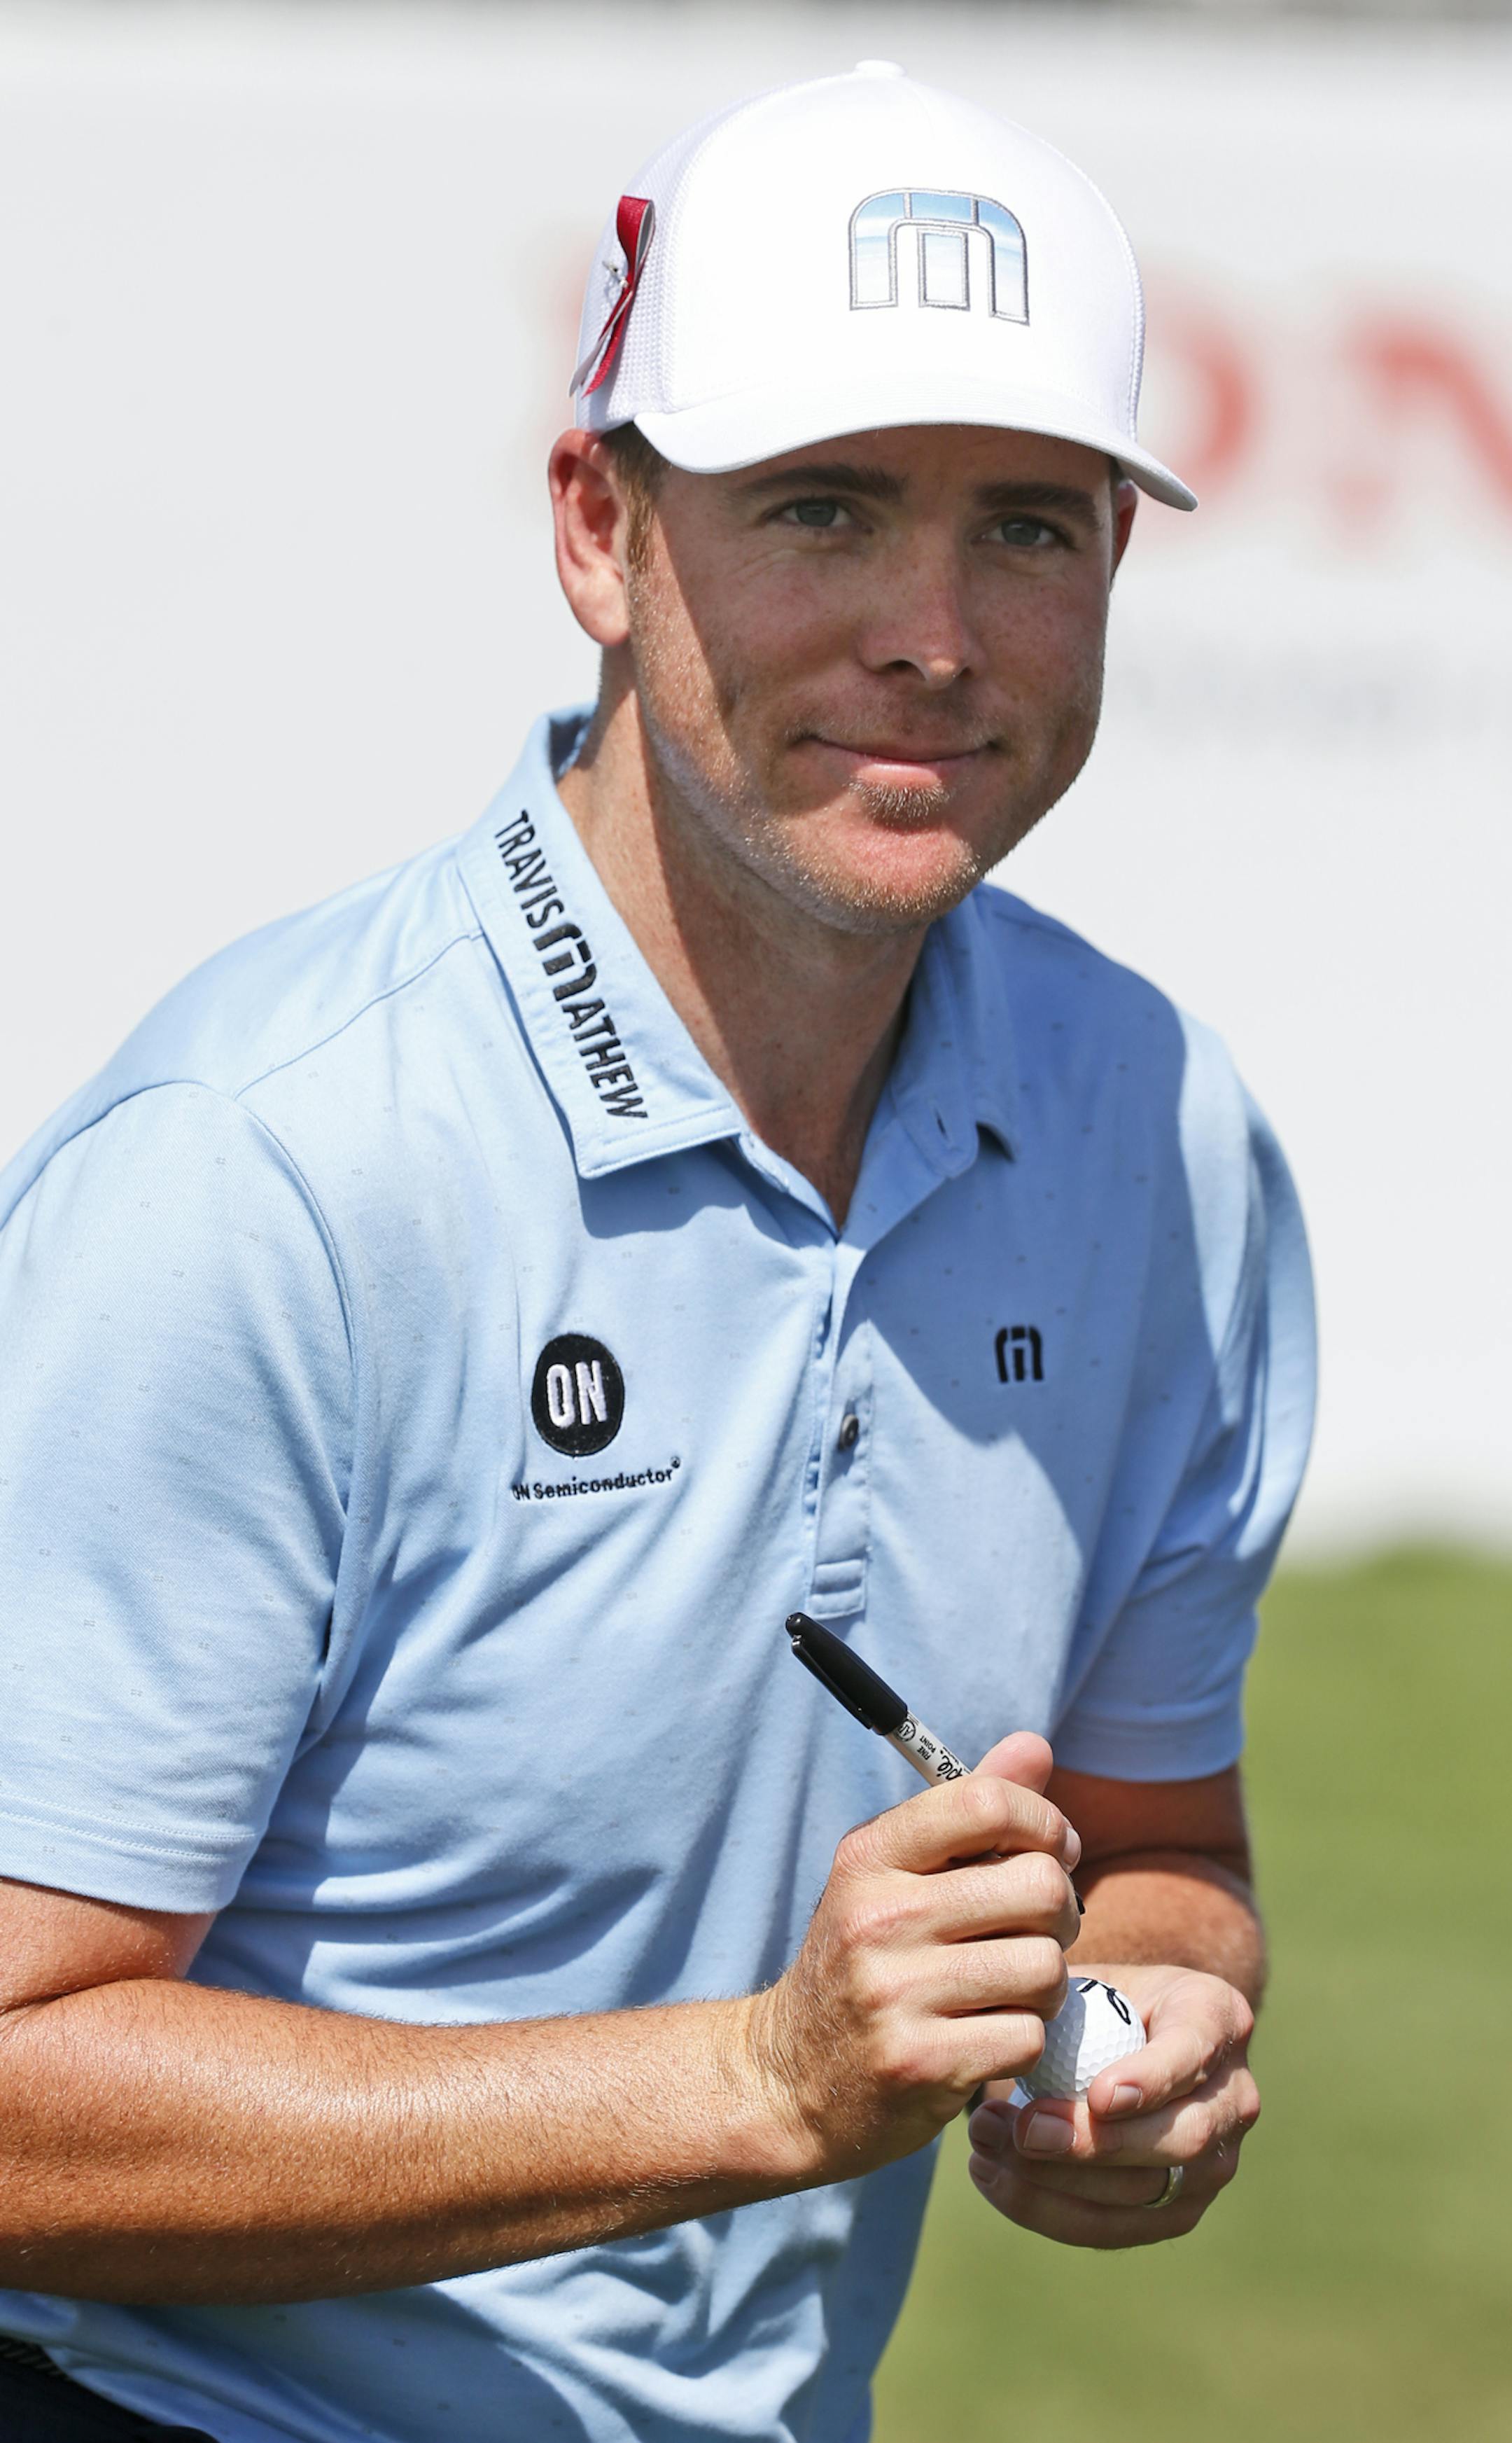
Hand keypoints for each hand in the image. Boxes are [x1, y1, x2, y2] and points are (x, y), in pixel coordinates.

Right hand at [747, 1735, 1082, 2183]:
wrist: (790, 2080)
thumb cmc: (864, 1960)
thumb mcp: (894, 1874)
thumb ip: (969, 1811)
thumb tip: (1037, 1744)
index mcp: (870, 1856)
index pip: (987, 1802)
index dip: (1045, 1822)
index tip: (1051, 1850)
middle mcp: (878, 1917)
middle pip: (1039, 1885)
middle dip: (1062, 1910)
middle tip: (1039, 1930)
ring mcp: (895, 1994)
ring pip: (1045, 1967)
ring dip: (1046, 1983)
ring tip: (1012, 1987)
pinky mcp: (920, 2063)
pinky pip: (1029, 2035)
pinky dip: (1025, 2038)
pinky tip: (989, 2036)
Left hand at [965, 1962, 1258, 2247]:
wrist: (1119, 2043)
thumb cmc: (1095, 2002)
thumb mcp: (1088, 1982)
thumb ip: (1062, 1999)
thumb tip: (1015, 2023)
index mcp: (1218, 2019)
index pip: (1195, 2052)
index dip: (1152, 2079)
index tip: (1098, 2095)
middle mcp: (1233, 2097)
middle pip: (1182, 2138)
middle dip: (1098, 2143)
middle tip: (1024, 2129)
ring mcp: (1213, 2163)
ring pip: (1147, 2194)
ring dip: (1057, 2179)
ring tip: (988, 2144)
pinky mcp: (1177, 2210)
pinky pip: (1115, 2227)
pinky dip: (1047, 2208)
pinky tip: (993, 2177)